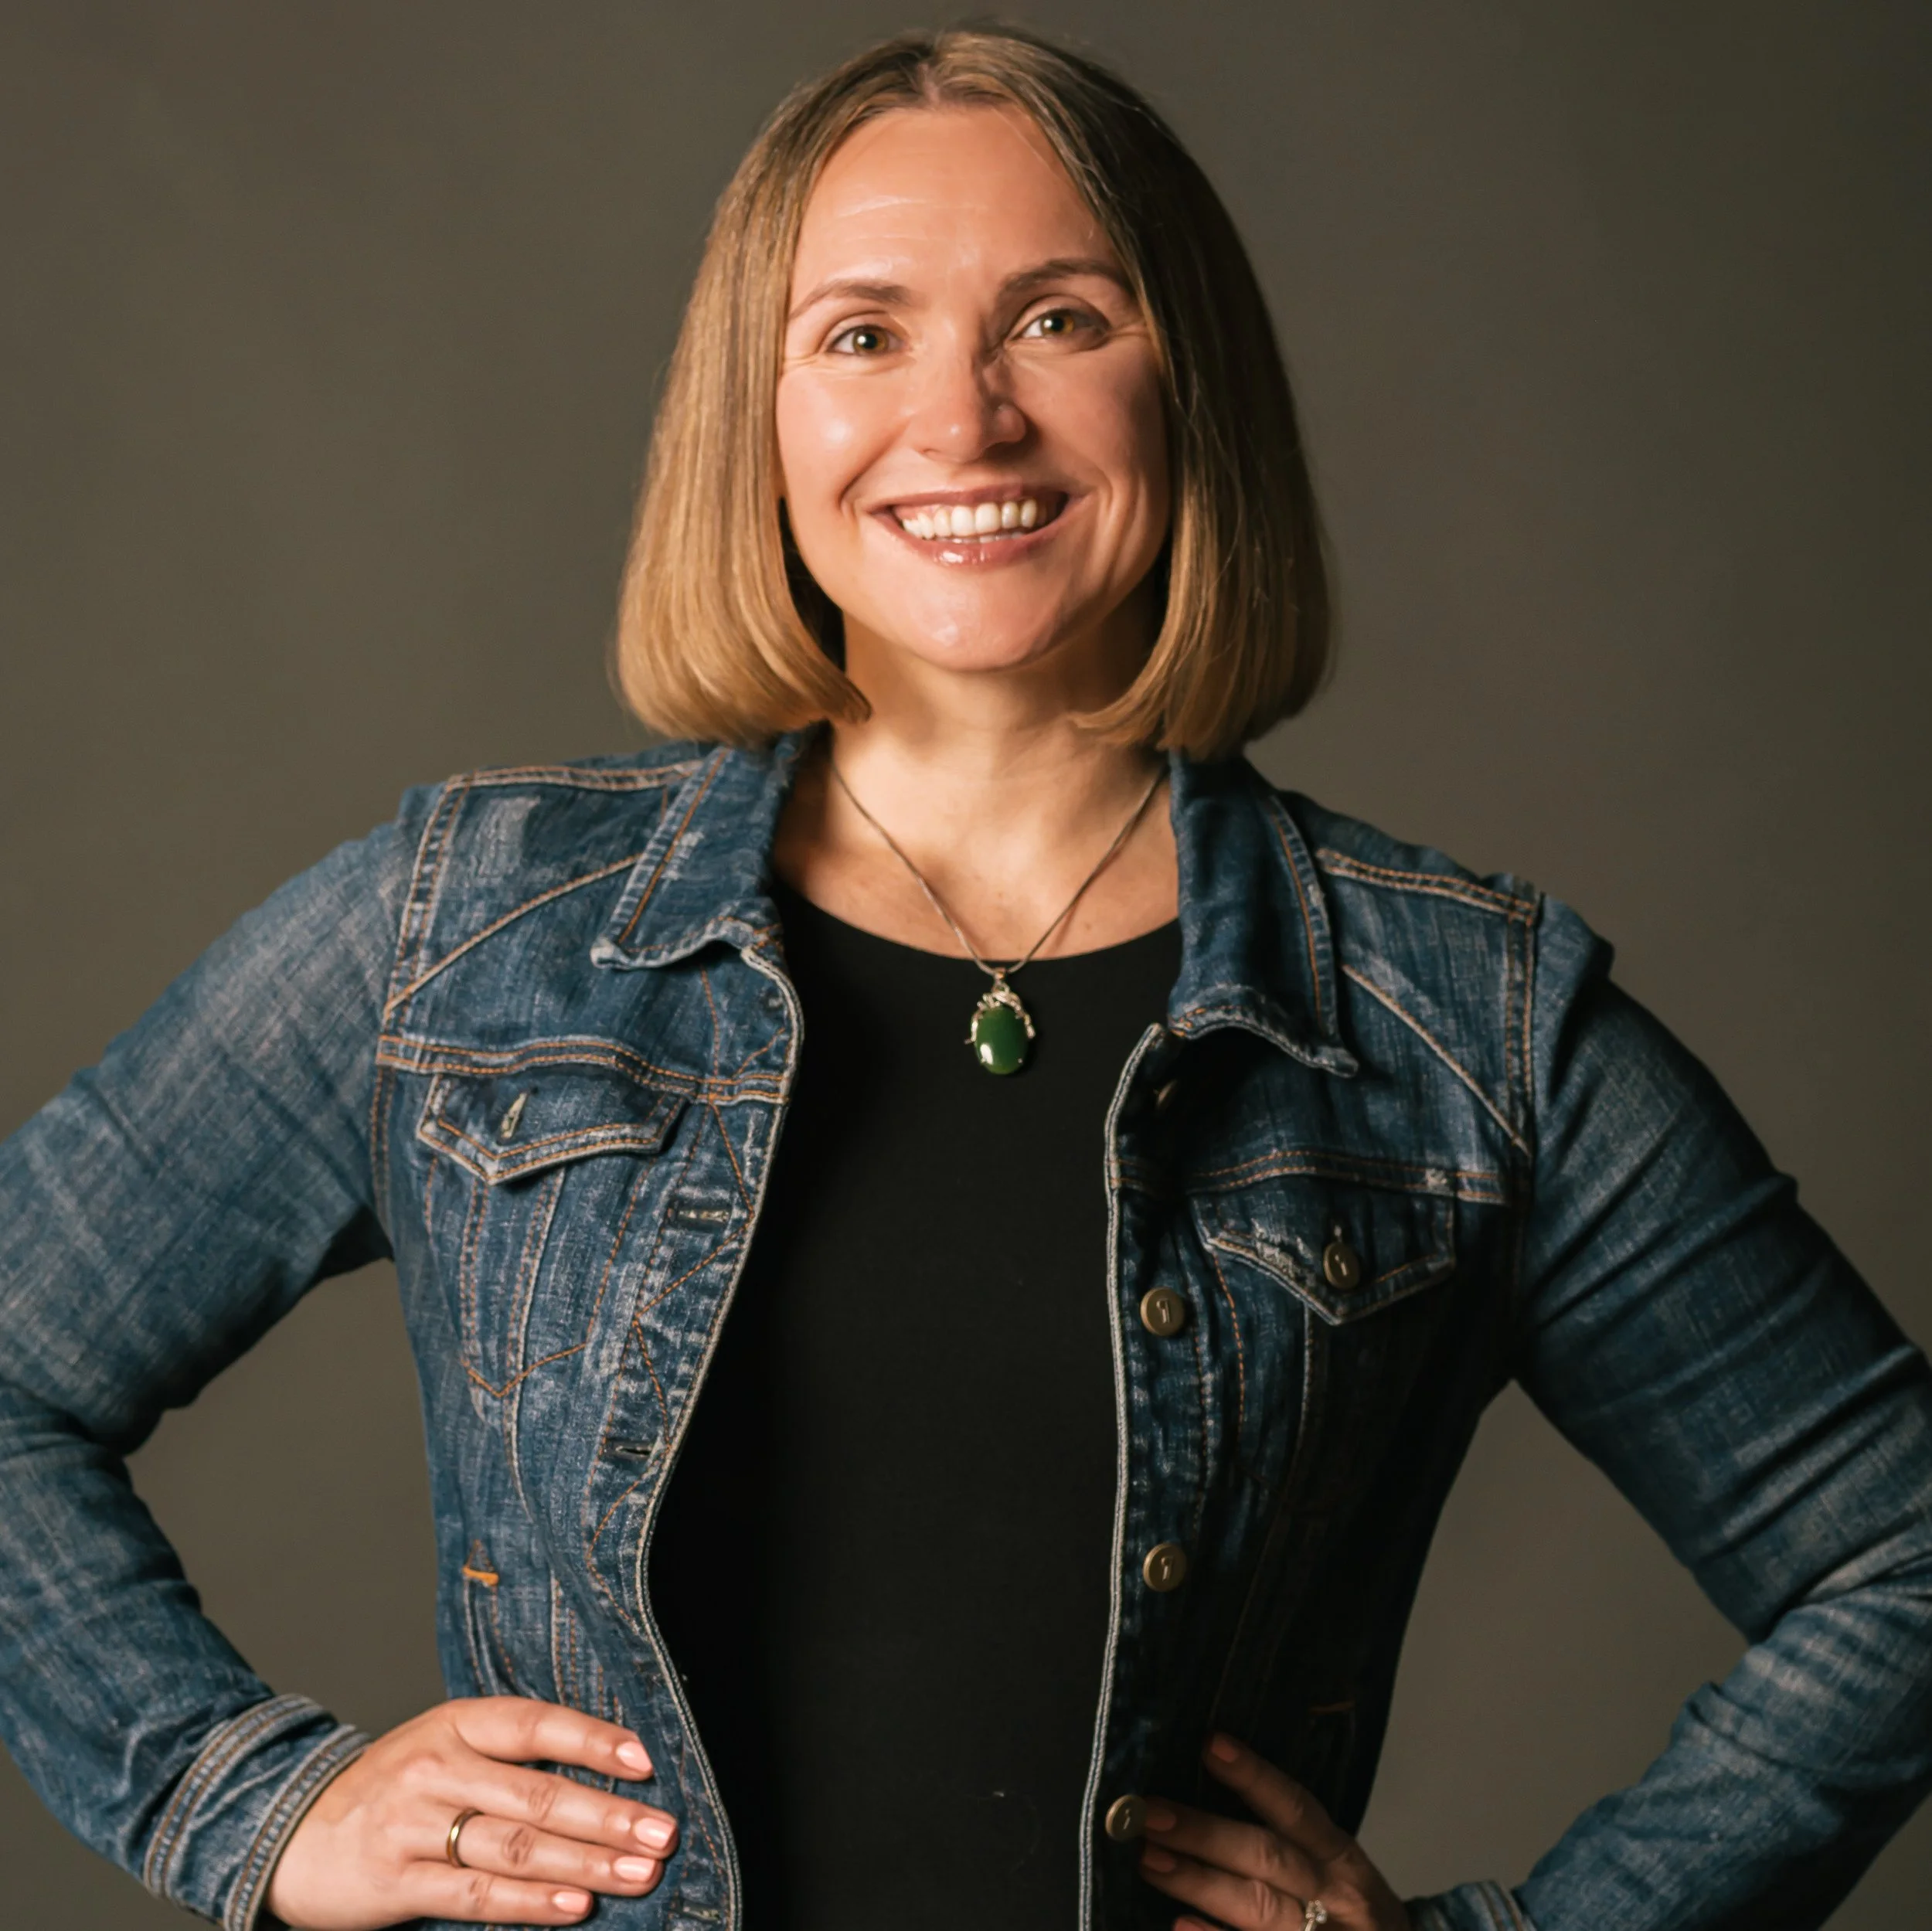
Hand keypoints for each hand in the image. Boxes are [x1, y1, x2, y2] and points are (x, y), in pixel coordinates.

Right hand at [265, 1697, 678, 1927]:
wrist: (289, 1830)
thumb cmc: (392, 1789)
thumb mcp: (443, 1748)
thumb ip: (509, 1758)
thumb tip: (602, 1778)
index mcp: (455, 1723)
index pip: (537, 1723)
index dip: (594, 1740)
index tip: (645, 1762)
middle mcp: (436, 1767)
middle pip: (537, 1792)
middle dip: (608, 1816)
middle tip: (662, 1833)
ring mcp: (412, 1825)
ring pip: (516, 1846)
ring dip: (585, 1863)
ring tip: (637, 1874)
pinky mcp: (394, 1882)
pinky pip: (475, 1896)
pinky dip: (531, 1905)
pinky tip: (576, 1907)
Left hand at [1137, 1733, 1409, 1930]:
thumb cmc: (1350, 1912)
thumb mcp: (1334, 1869)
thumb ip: (1285, 1839)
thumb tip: (1204, 1792)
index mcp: (1340, 1856)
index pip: (1297, 1808)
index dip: (1255, 1776)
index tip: (1211, 1744)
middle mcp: (1334, 1894)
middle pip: (1268, 1857)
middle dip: (1206, 1835)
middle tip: (1151, 1814)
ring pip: (1257, 1908)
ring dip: (1199, 1883)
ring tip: (1150, 1861)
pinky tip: (1179, 1925)